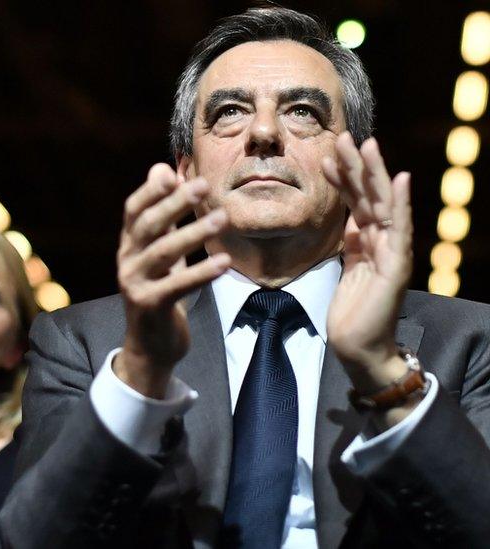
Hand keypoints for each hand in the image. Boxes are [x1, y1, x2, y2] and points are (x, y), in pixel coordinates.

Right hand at [115, 164, 230, 397]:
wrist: (150, 344)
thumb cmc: (160, 289)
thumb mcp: (159, 249)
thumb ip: (161, 213)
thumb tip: (161, 168)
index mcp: (129, 244)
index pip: (133, 210)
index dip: (151, 191)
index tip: (174, 172)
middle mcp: (127, 260)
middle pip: (148, 225)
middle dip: (175, 204)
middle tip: (203, 186)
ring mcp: (135, 283)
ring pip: (163, 252)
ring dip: (194, 233)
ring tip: (222, 219)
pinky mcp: (149, 305)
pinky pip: (177, 285)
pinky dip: (201, 272)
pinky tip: (224, 263)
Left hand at [322, 133, 411, 391]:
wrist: (359, 348)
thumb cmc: (351, 312)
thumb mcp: (346, 268)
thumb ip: (349, 242)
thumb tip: (345, 217)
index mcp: (368, 242)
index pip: (355, 202)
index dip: (344, 178)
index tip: (329, 154)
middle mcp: (383, 242)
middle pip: (369, 196)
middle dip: (357, 166)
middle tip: (343, 136)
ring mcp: (393, 251)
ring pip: (382, 204)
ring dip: (374, 174)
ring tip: (367, 145)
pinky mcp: (397, 265)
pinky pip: (398, 228)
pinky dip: (398, 203)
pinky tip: (398, 179)